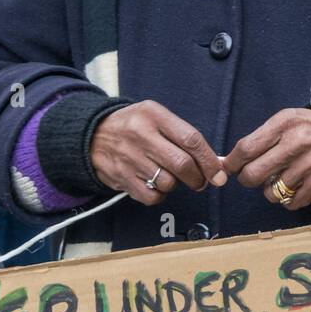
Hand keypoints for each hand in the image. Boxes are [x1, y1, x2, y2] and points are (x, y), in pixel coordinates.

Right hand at [89, 100, 227, 205]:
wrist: (91, 135)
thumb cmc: (133, 126)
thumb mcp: (155, 116)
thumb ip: (182, 136)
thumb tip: (215, 164)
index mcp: (153, 115)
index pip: (191, 139)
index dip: (210, 160)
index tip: (220, 173)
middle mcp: (140, 135)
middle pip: (182, 164)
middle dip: (198, 178)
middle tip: (200, 181)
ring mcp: (129, 158)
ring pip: (168, 182)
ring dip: (176, 184)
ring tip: (169, 176)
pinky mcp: (121, 177)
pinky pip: (152, 196)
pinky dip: (160, 195)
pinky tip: (155, 184)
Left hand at [222, 109, 310, 211]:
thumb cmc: (309, 127)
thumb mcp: (285, 119)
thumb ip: (260, 136)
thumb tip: (232, 160)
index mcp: (283, 125)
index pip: (246, 149)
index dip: (232, 162)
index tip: (230, 167)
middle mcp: (295, 145)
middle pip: (254, 175)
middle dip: (246, 179)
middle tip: (251, 176)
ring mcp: (308, 166)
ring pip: (271, 193)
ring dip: (270, 190)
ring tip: (278, 179)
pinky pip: (291, 203)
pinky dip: (288, 199)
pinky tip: (293, 187)